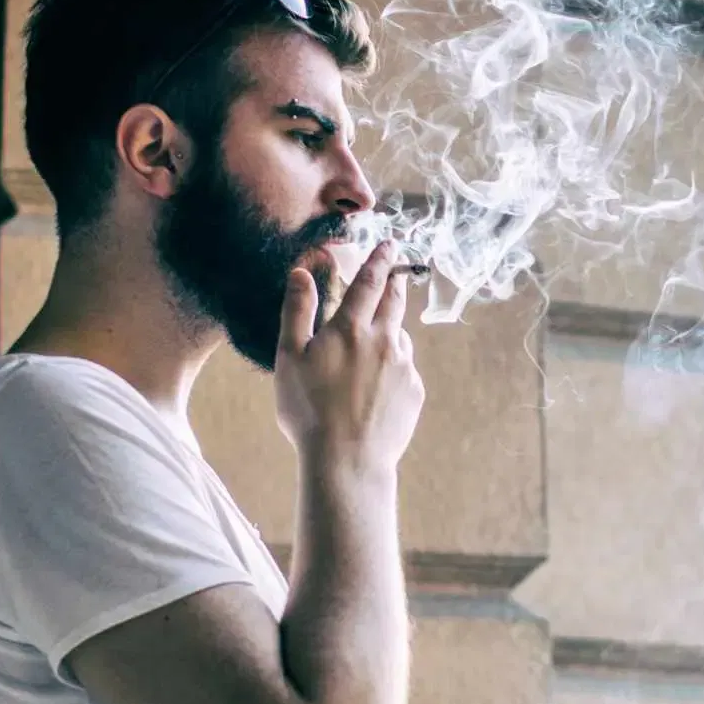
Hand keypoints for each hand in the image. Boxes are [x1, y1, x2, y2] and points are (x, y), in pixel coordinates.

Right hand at [275, 241, 425, 474]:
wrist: (347, 459)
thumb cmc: (309, 409)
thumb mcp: (290, 357)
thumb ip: (297, 312)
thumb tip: (301, 273)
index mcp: (351, 329)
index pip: (370, 283)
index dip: (380, 261)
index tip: (390, 245)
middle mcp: (384, 342)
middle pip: (395, 303)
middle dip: (396, 283)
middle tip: (399, 270)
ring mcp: (404, 368)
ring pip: (399, 338)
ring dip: (391, 331)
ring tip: (374, 344)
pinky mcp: (414, 393)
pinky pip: (404, 371)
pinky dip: (392, 369)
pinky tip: (375, 388)